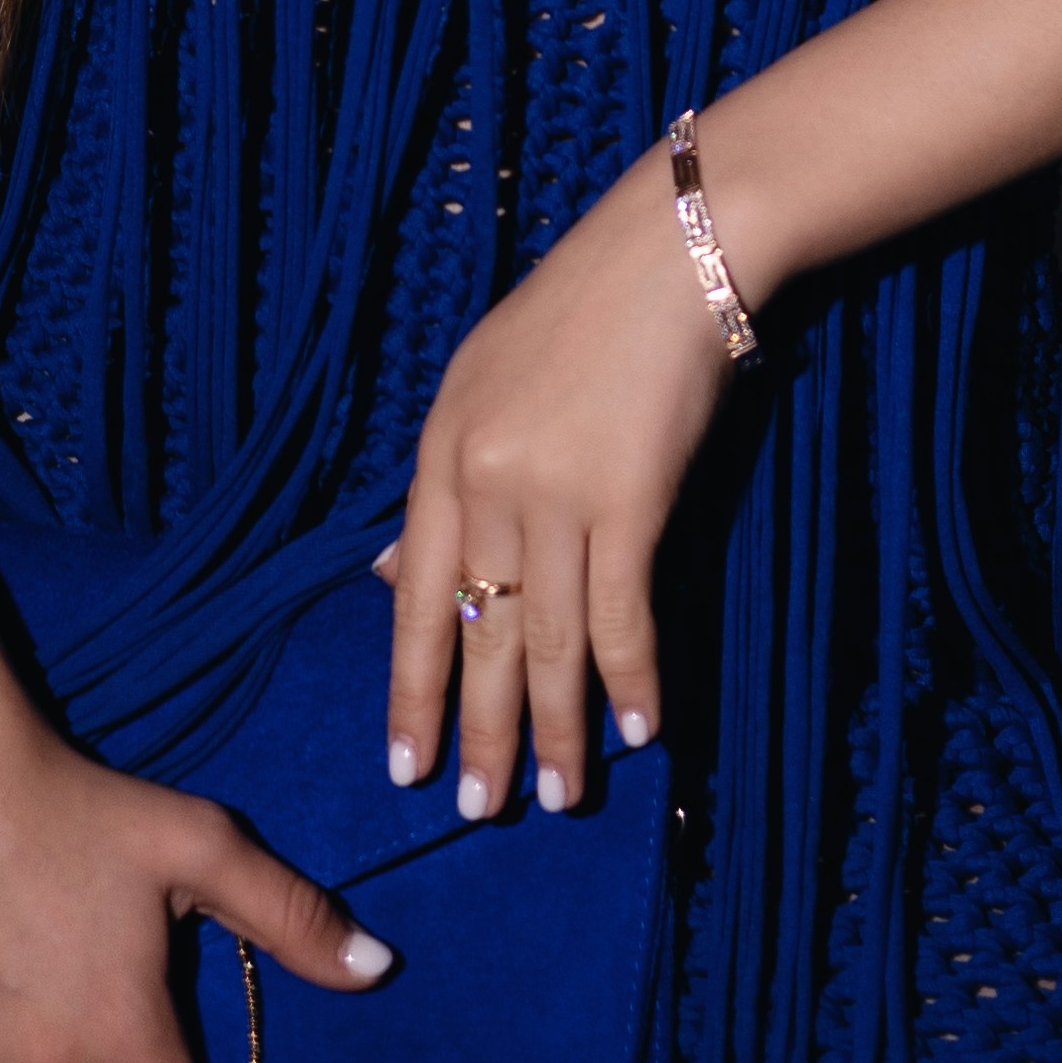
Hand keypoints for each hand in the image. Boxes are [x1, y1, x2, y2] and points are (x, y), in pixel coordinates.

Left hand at [379, 147, 739, 818]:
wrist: (670, 253)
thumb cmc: (578, 314)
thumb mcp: (478, 382)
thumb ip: (442, 483)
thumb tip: (390, 572)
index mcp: (440, 452)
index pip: (413, 598)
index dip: (412, 688)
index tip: (407, 762)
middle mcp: (487, 480)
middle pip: (479, 633)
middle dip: (480, 731)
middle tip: (477, 809)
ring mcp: (557, 492)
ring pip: (550, 639)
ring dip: (557, 727)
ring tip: (556, 795)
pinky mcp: (631, 498)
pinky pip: (622, 613)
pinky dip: (630, 679)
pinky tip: (637, 730)